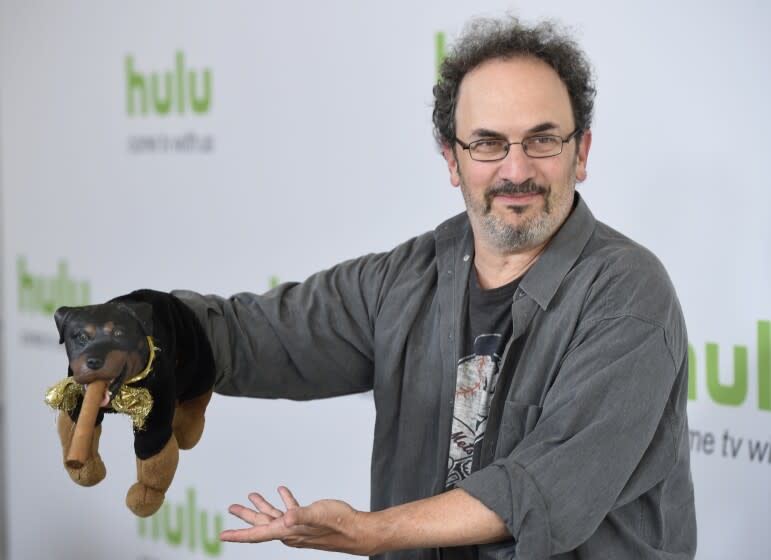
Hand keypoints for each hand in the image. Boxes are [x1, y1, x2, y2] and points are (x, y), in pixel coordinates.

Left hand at [220, 486, 377, 555]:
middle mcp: (290, 532)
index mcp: (287, 531)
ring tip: (252, 496)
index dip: (238, 534)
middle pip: (261, 525)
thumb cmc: (338, 523)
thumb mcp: (318, 515)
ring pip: (274, 517)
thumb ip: (301, 515)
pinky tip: (283, 491)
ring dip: (263, 506)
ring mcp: (298, 527)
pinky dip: (285, 501)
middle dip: (245, 517)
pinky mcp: (307, 521)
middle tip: (231, 508)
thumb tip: (286, 517)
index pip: (257, 535)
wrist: (356, 530)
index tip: (221, 535)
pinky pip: (290, 511)